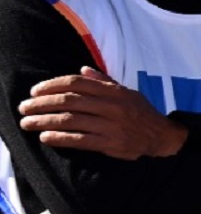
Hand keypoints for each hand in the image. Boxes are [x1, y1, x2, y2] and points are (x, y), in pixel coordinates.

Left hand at [18, 67, 186, 158]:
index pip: (77, 83)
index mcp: (114, 92)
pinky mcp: (110, 143)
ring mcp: (111, 125)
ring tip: (28, 123)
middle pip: (69, 101)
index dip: (53, 85)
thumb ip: (104, 82)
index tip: (35, 91)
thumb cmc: (141, 113)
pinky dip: (60, 139)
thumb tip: (83, 70)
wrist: (161, 136)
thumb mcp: (127, 93)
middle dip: (42, 104)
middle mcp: (112, 106)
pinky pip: (80, 140)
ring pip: (70, 121)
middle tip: (25, 108)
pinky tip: (46, 138)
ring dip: (44, 122)